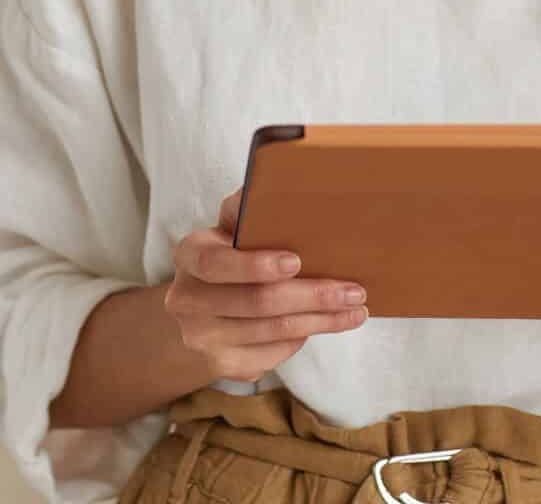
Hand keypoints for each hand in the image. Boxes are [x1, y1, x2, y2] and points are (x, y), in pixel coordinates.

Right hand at [164, 189, 368, 383]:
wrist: (200, 308)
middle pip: (256, 302)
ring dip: (320, 320)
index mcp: (189, 255)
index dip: (254, 265)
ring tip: (355, 310)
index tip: (296, 261)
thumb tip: (272, 176)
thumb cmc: (229, 256)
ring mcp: (200, 337)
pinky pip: (272, 355)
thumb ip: (245, 207)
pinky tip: (323, 324)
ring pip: (272, 331)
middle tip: (353, 290)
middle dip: (312, 296)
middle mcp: (185, 299)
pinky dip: (302, 339)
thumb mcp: (230, 228)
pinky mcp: (220, 365)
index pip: (216, 263)